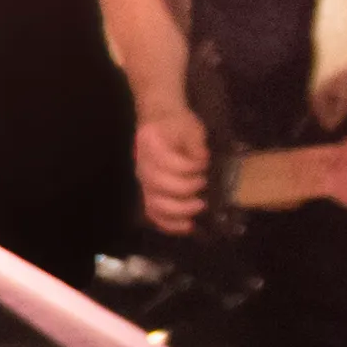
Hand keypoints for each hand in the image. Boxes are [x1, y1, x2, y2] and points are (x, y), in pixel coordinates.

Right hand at [131, 111, 211, 232]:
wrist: (159, 121)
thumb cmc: (176, 123)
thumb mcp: (190, 126)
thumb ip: (196, 144)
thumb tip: (201, 161)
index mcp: (150, 145)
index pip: (168, 162)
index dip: (189, 168)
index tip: (204, 164)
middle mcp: (142, 166)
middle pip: (159, 186)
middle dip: (186, 190)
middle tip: (204, 185)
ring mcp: (143, 182)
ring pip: (155, 204)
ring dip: (179, 211)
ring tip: (199, 207)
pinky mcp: (148, 193)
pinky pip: (154, 214)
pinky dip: (169, 224)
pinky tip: (187, 226)